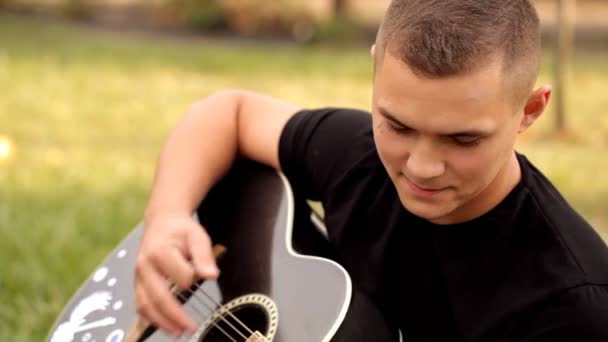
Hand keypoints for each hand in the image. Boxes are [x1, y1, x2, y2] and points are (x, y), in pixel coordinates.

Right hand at [134, 213, 218, 335]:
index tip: (205, 276)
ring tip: (179, 332)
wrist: (162, 221)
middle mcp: (144, 266)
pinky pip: (141, 305)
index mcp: (160, 252)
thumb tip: (212, 276)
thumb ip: (204, 256)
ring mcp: (138, 276)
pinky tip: (166, 326)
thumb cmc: (181, 230)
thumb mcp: (197, 236)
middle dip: (175, 316)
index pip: (180, 277)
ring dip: (161, 322)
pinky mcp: (138, 283)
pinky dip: (152, 319)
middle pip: (158, 298)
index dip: (193, 280)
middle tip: (191, 328)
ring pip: (145, 305)